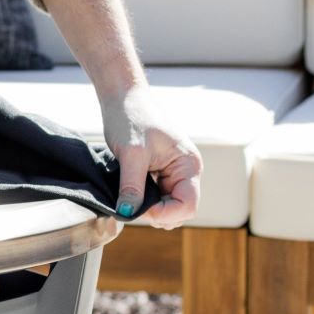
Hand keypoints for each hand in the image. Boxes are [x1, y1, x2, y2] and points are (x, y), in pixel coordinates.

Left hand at [100, 85, 202, 229]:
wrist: (124, 99)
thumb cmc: (131, 118)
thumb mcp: (131, 155)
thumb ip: (132, 186)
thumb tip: (128, 212)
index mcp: (189, 165)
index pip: (187, 206)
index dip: (163, 214)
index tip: (136, 208)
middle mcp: (187, 172)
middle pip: (179, 211)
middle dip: (156, 214)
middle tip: (130, 203)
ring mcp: (174, 173)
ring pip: (168, 207)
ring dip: (150, 209)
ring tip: (129, 196)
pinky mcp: (161, 173)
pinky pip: (158, 197)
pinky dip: (144, 201)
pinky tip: (129, 193)